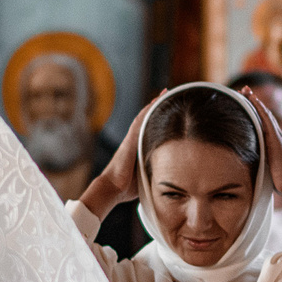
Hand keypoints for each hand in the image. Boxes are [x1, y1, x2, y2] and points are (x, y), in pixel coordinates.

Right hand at [79, 93, 155, 217]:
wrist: (112, 189)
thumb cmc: (126, 187)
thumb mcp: (145, 175)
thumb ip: (154, 169)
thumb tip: (170, 174)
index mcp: (137, 148)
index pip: (148, 128)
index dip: (157, 117)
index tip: (167, 107)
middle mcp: (133, 140)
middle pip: (146, 118)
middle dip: (156, 106)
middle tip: (166, 93)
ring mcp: (130, 139)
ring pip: (143, 117)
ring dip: (153, 104)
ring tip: (163, 93)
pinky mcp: (130, 141)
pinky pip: (139, 122)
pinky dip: (147, 111)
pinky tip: (155, 102)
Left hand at [240, 88, 281, 221]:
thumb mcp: (271, 171)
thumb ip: (265, 166)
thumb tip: (256, 170)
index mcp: (278, 143)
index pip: (265, 124)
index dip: (257, 113)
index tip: (248, 103)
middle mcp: (279, 136)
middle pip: (265, 115)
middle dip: (254, 102)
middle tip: (244, 91)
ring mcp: (278, 136)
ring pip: (265, 114)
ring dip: (254, 101)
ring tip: (245, 90)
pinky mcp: (275, 138)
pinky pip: (266, 118)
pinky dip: (259, 108)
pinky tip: (252, 99)